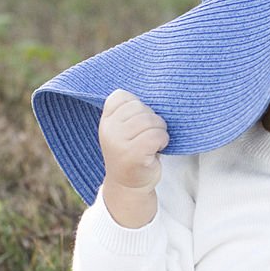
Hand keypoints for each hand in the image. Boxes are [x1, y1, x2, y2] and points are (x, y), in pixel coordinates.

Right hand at [98, 89, 168, 226]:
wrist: (130, 186)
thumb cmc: (133, 153)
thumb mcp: (125, 129)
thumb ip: (130, 111)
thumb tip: (156, 83)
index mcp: (106, 120)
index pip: (123, 96)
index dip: (139, 108)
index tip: (138, 124)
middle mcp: (108, 129)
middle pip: (141, 108)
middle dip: (153, 121)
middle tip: (148, 137)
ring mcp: (118, 142)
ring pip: (151, 121)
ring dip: (159, 132)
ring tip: (152, 144)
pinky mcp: (132, 154)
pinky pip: (156, 136)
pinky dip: (163, 141)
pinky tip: (157, 150)